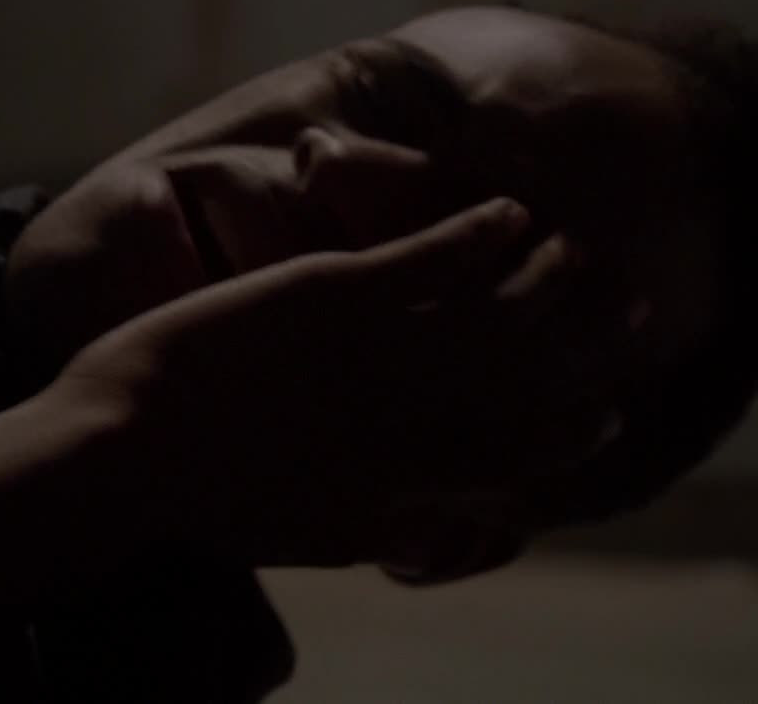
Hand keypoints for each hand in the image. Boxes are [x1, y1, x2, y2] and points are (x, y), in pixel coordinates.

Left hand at [53, 197, 631, 562]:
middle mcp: (413, 417)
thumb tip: (426, 548)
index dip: (571, 430)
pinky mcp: (333, 295)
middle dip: (588, 337)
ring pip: (497, 305)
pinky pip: (432, 256)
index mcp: (409, 481)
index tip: (610, 412)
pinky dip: (480, 230)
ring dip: (548, 272)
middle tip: (631, 305)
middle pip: (530, 369)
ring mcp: (377, 352)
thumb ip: (377, 532)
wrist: (126, 455)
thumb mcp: (305, 537)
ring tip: (574, 243)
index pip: (517, 455)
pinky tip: (507, 210)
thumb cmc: (201, 501)